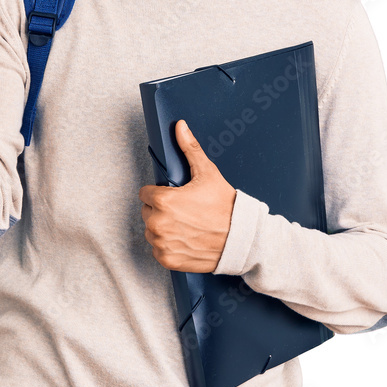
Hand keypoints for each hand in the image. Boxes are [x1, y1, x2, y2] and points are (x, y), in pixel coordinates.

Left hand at [138, 119, 236, 272]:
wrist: (241, 238)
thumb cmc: (225, 206)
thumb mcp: (207, 173)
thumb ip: (189, 148)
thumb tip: (179, 126)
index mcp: (163, 200)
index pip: (145, 193)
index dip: (160, 193)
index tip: (175, 197)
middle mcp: (158, 223)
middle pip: (147, 212)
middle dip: (161, 210)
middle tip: (184, 211)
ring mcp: (162, 243)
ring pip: (151, 231)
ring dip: (163, 229)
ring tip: (185, 226)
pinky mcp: (167, 259)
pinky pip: (158, 250)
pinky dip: (168, 247)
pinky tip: (185, 240)